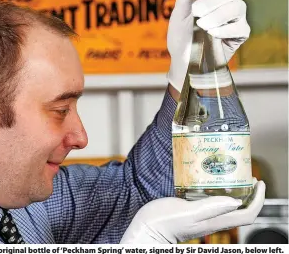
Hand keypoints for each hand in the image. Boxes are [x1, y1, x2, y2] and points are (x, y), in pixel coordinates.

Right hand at [120, 179, 264, 243]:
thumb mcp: (187, 212)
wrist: (145, 229)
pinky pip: (213, 203)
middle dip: (249, 194)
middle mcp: (211, 220)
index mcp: (214, 221)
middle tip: (246, 175)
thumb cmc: (163, 222)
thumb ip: (210, 207)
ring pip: (227, 206)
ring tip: (231, 175)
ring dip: (235, 192)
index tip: (259, 182)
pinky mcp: (192, 212)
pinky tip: (209, 182)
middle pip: (240, 210)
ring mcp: (202, 217)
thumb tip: (236, 202)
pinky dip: (218, 192)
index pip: (247, 214)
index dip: (258, 200)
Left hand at [167, 0, 250, 91]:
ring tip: (202, 26)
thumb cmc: (180, 37)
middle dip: (211, 0)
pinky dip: (224, 29)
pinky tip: (211, 34)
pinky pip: (239, 26)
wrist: (183, 62)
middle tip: (196, 12)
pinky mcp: (239, 33)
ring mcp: (234, 18)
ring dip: (217, 15)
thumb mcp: (179, 13)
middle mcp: (225, 4)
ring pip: (237, 6)